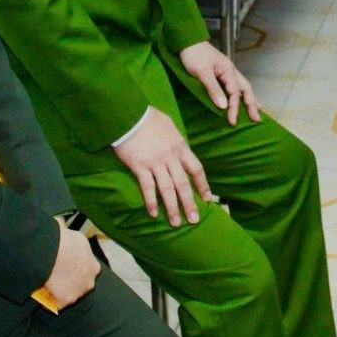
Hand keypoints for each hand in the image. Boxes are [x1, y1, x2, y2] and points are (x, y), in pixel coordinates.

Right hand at [43, 219, 99, 307]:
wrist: (56, 253)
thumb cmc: (64, 241)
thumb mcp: (70, 233)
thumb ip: (67, 233)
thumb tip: (60, 223)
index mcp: (93, 265)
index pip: (86, 270)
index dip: (76, 269)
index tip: (65, 267)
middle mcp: (90, 280)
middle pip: (80, 284)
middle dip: (71, 282)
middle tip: (56, 277)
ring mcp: (79, 292)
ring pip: (70, 294)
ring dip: (60, 291)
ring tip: (47, 286)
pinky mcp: (67, 300)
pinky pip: (58, 304)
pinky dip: (50, 302)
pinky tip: (42, 297)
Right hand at [112, 107, 212, 226]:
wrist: (129, 113)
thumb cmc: (148, 117)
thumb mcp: (169, 125)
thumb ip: (176, 140)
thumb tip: (180, 148)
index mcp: (180, 146)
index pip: (196, 169)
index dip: (203, 185)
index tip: (207, 198)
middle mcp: (171, 157)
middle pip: (183, 184)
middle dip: (189, 204)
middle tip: (194, 220)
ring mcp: (155, 162)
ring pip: (167, 189)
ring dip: (172, 208)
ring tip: (175, 223)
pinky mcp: (140, 166)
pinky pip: (147, 187)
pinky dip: (151, 202)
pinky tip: (153, 213)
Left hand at [180, 40, 262, 125]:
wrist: (186, 41)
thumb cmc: (194, 54)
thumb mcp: (202, 72)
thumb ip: (213, 89)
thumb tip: (223, 106)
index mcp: (228, 71)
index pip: (234, 93)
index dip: (234, 108)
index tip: (232, 122)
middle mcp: (231, 71)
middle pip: (245, 89)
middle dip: (252, 104)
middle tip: (257, 119)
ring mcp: (227, 71)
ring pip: (243, 87)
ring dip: (250, 98)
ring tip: (257, 109)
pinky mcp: (221, 72)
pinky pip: (235, 85)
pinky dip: (241, 93)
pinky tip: (241, 97)